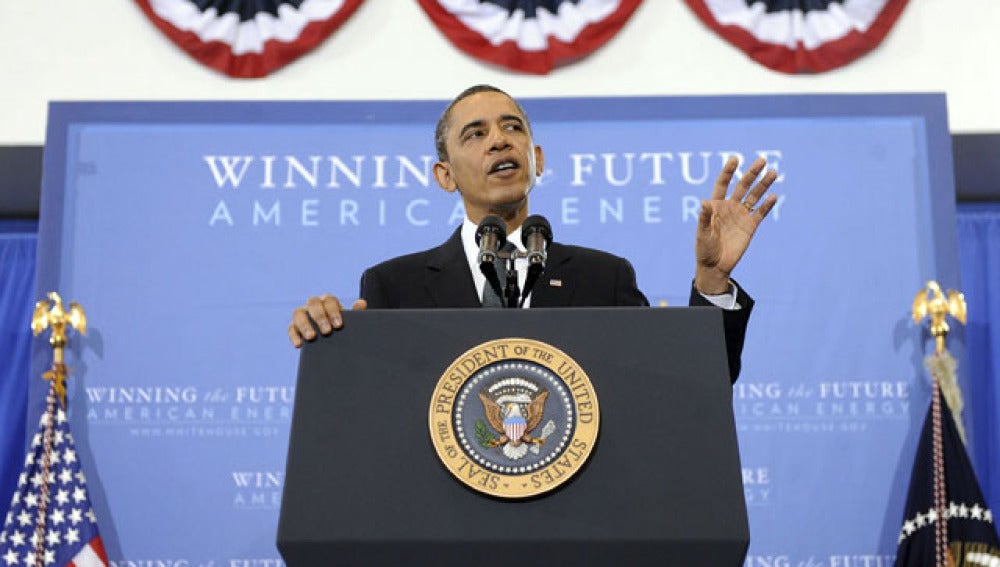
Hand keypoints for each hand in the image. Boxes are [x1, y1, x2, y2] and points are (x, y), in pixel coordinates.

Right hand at [288, 294, 366, 347]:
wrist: (334, 341)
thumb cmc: (342, 329)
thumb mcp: (350, 323)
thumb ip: (356, 314)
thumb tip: (361, 303)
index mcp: (329, 302)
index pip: (329, 300)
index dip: (333, 311)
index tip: (338, 325)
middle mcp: (314, 305)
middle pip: (313, 303)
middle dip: (320, 317)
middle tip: (327, 332)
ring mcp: (303, 314)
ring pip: (298, 313)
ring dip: (305, 325)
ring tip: (312, 337)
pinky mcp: (294, 326)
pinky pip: (291, 328)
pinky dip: (294, 335)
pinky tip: (299, 345)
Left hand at [695, 156, 777, 293]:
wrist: (715, 266)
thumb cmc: (704, 249)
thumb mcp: (702, 234)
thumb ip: (704, 218)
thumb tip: (704, 201)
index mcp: (716, 206)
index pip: (723, 184)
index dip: (728, 172)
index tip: (735, 159)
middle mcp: (730, 207)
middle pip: (742, 186)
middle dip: (752, 173)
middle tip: (762, 160)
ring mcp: (741, 216)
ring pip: (754, 196)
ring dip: (764, 185)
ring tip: (773, 173)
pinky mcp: (750, 226)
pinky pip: (760, 213)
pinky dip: (767, 205)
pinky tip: (774, 196)